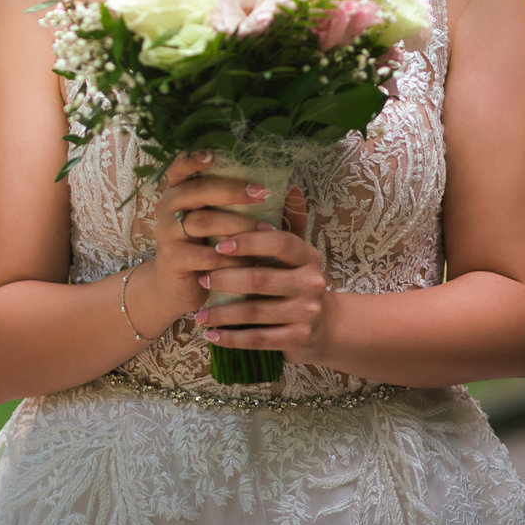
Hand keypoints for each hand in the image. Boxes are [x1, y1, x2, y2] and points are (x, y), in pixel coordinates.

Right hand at [139, 151, 271, 323]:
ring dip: (238, 226)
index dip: (193, 158)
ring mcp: (167, 234)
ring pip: (203, 223)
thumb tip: (293, 188)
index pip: (179, 167)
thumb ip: (253, 205)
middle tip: (263, 193)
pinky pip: (204, 256)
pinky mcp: (173, 260)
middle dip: (232, 190)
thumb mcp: (227, 221)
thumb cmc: (209, 245)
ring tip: (266, 232)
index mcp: (179, 190)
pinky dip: (230, 258)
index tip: (213, 154)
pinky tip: (249, 261)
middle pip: (196, 191)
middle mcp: (167, 206)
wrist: (182, 287)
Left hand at [191, 186, 330, 363]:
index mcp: (308, 256)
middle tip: (201, 279)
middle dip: (226, 279)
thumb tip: (289, 185)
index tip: (218, 244)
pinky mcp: (298, 339)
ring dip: (222, 313)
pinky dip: (232, 338)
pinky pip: (258, 339)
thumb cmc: (299, 282)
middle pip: (261, 279)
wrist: (326, 328)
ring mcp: (307, 313)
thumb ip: (290, 221)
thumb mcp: (298, 253)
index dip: (248, 242)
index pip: (279, 243)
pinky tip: (211, 335)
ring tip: (198, 314)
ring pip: (255, 312)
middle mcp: (312, 283)